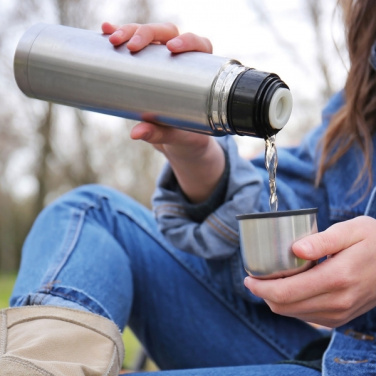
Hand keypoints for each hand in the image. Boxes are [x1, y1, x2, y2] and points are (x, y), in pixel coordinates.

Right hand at [101, 22, 222, 202]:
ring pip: (147, 33)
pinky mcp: (144, 60)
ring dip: (129, 30)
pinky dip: (118, 34)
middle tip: (131, 47)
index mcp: (199, 70)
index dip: (187, 41)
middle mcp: (180, 57)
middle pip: (167, 33)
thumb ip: (159, 133)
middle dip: (147, 33)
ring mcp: (161, 56)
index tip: (172, 48)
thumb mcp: (175, 134)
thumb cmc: (184, 133)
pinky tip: (105, 30)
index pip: (198, 45)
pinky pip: (131, 42)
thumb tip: (135, 133)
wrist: (177, 137)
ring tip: (112, 40)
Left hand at [244, 216, 375, 327]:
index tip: (248, 277)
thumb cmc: (375, 241)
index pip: (286, 293)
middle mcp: (338, 301)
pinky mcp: (342, 317)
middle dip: (263, 295)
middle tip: (254, 279)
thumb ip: (323, 240)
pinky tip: (289, 289)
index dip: (261, 287)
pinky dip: (291, 306)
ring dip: (276, 301)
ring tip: (269, 282)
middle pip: (285, 307)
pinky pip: (307, 317)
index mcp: (337, 278)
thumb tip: (295, 249)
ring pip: (294, 314)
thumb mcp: (352, 230)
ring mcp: (341, 313)